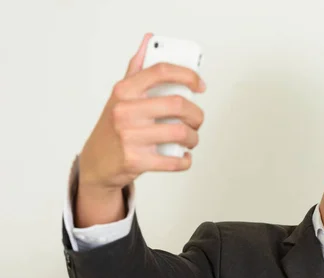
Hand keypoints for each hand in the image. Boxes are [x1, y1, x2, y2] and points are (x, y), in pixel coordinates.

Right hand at [78, 33, 205, 192]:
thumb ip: (136, 69)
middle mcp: (125, 111)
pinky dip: (185, 160)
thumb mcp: (120, 96)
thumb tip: (149, 40)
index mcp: (124, 91)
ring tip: (190, 139)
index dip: (188, 75)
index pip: (161, 71)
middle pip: (178, 104)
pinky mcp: (136, 161)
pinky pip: (174, 161)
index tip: (200, 85)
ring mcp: (130, 137)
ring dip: (193, 138)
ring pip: (180, 133)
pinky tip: (184, 157)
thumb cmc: (113, 127)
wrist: (95, 163)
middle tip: (196, 120)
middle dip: (196, 114)